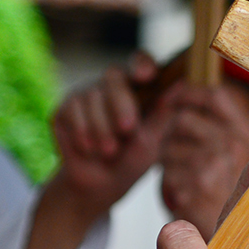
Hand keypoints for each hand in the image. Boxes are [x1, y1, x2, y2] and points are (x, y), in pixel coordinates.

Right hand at [22, 57, 171, 248]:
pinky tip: (88, 149)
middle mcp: (110, 86)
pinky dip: (82, 133)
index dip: (141, 64)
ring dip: (102, 129)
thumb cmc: (132, 161)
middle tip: (127, 130)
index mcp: (136, 88)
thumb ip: (165, 113)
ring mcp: (85, 94)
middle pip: (113, 76)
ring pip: (91, 96)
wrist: (98, 186)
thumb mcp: (153, 141)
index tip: (145, 76)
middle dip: (120, 103)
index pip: (139, 61)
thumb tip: (184, 84)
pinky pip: (71, 110)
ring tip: (108, 152)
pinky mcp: (64, 108)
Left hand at [159, 84, 248, 237]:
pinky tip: (183, 194)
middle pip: (182, 120)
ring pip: (169, 148)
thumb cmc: (230, 197)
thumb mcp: (237, 157)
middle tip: (173, 153)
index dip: (188, 94)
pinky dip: (169, 184)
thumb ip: (220, 128)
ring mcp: (215, 164)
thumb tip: (180, 92)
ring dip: (167, 162)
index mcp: (245, 133)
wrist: (237, 240)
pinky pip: (167, 174)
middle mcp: (233, 144)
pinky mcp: (196, 187)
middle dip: (170, 135)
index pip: (214, 97)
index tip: (171, 100)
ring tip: (183, 179)